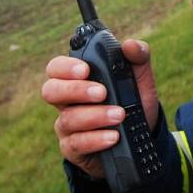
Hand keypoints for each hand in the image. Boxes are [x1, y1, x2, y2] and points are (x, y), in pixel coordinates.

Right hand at [41, 39, 159, 178]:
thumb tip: (130, 44)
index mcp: (78, 80)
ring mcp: (68, 126)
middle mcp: (67, 101)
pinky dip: (96, 139)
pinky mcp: (73, 148)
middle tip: (102, 92)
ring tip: (119, 115)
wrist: (142, 138)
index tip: (85, 69)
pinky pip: (76, 144)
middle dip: (75, 90)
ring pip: (68, 118)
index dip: (65, 67)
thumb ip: (138, 58)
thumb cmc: (134, 104)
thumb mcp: (140, 80)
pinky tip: (113, 137)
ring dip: (95, 116)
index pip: (56, 67)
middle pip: (50, 91)